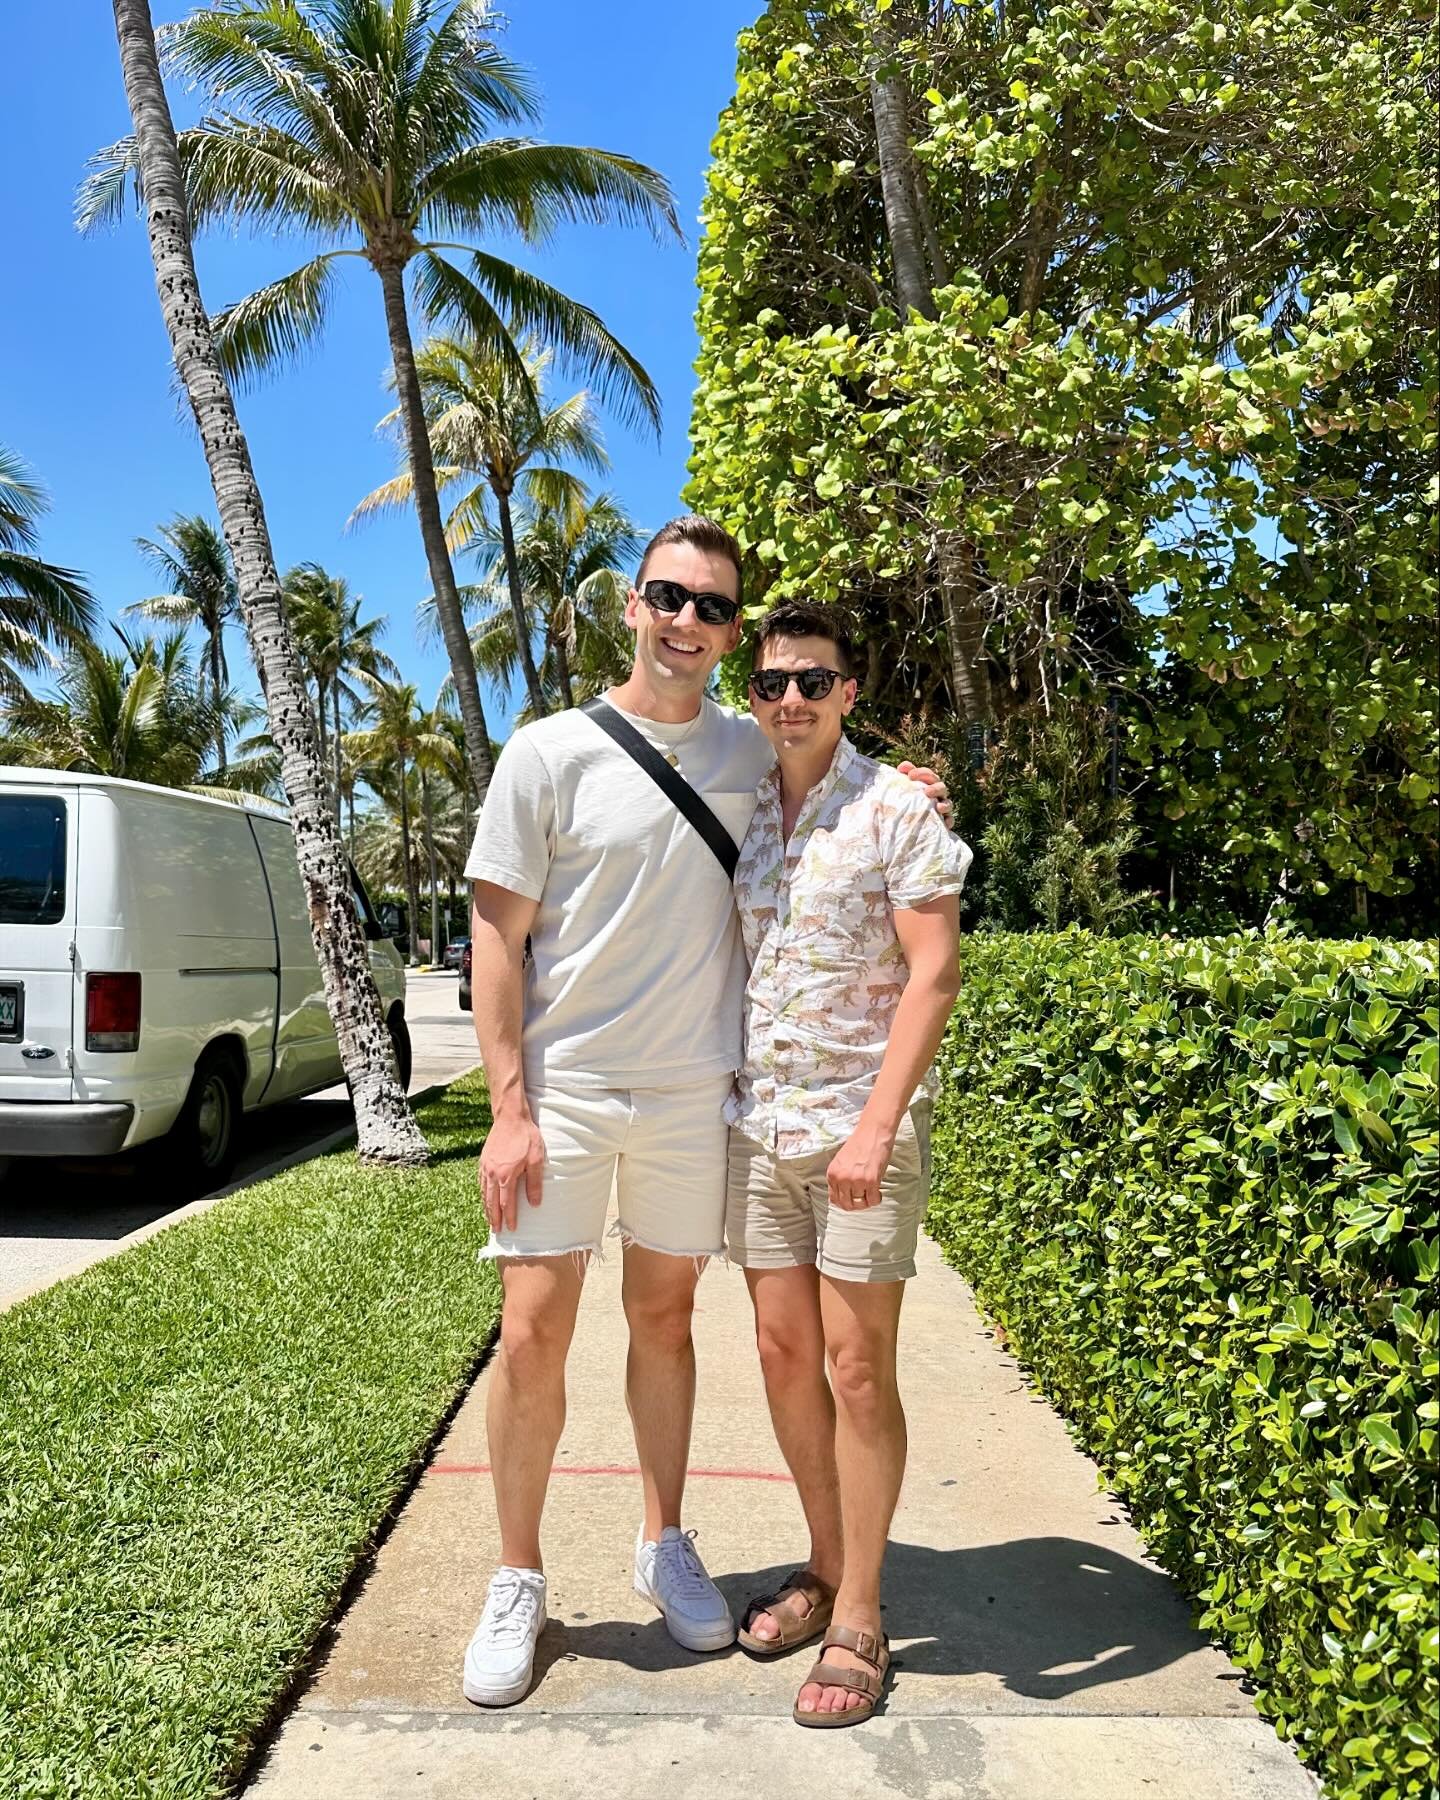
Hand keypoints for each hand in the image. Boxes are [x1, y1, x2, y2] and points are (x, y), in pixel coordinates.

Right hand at [478, 1112, 545, 1232]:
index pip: (507, 1203)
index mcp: (506, 1176)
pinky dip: (483, 1194)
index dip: (510, 1218)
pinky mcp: (483, 1160)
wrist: (510, 1117)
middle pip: (492, 1202)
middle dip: (495, 1218)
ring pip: (484, 1193)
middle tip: (497, 1231)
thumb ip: (534, 1183)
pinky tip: (485, 1198)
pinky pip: (481, 1182)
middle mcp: (492, 1174)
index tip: (512, 1229)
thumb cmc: (526, 1137)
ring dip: (487, 1208)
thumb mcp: (536, 1159)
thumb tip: (534, 1204)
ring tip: (490, 1220)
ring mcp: (486, 1167)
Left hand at [827, 1119, 896, 1210]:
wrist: (873, 1131)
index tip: (852, 1200)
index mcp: (832, 1174)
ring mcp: (856, 1181)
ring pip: (860, 1204)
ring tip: (871, 1194)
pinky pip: (873, 1201)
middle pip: (846, 1205)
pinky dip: (876, 1199)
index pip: (834, 1199)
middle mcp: (842, 1179)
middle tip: (863, 1199)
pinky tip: (878, 1192)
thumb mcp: (841, 1161)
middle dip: (856, 1206)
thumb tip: (842, 1196)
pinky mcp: (871, 1181)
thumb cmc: (859, 1144)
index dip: (844, 1202)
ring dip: (867, 1202)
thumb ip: (839, 1177)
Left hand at [897, 760, 952, 823]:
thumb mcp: (897, 792)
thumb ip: (899, 779)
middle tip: (927, 791)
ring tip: (938, 807)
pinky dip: (949, 821)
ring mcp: (940, 808)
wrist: (899, 827)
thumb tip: (901, 767)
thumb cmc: (899, 805)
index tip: (910, 775)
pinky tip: (945, 822)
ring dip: (945, 804)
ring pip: (947, 803)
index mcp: (926, 784)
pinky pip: (949, 821)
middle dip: (935, 788)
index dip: (921, 773)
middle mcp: (935, 795)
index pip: (927, 774)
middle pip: (940, 787)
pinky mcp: (942, 822)